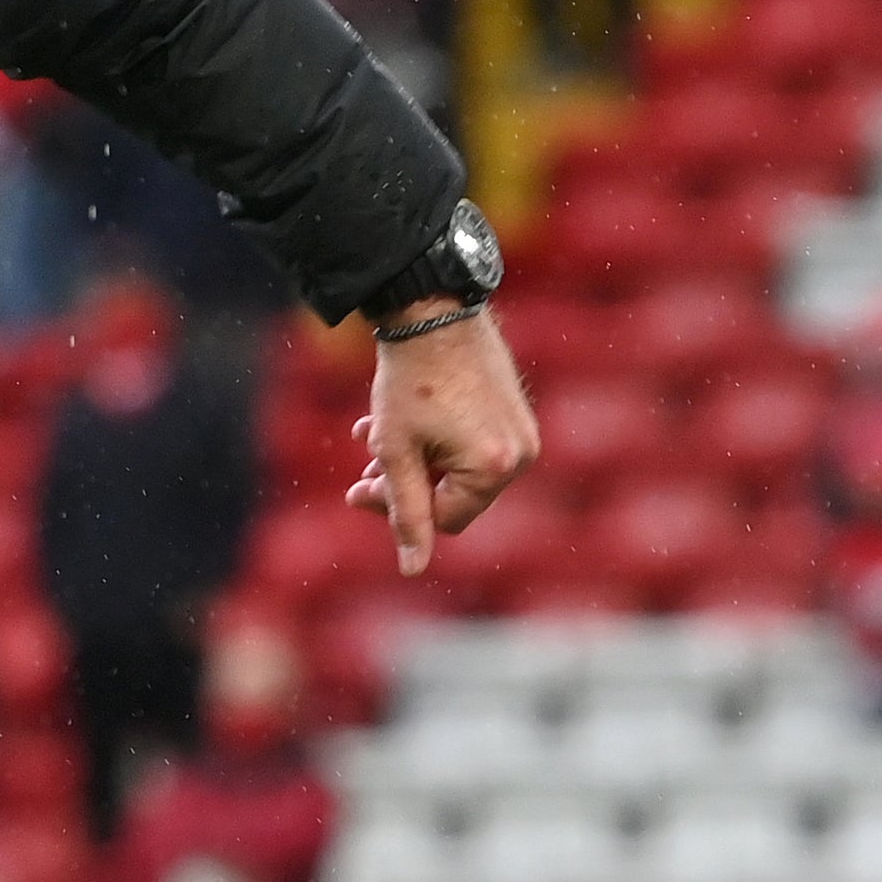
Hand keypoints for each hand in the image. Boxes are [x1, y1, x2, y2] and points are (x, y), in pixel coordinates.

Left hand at [347, 308, 539, 574]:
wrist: (433, 311)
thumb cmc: (409, 380)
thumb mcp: (396, 452)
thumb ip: (404, 513)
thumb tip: (412, 571)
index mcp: (494, 468)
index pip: (444, 520)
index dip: (397, 511)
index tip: (358, 488)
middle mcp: (521, 454)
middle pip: (454, 498)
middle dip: (405, 484)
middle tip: (363, 470)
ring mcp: (523, 432)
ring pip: (459, 471)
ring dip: (416, 461)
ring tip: (374, 436)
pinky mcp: (517, 413)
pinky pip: (475, 446)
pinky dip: (438, 442)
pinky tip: (403, 422)